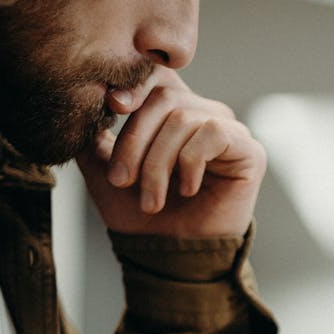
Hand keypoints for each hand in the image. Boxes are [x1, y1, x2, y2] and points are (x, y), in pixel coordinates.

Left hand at [75, 65, 265, 237]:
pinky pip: (213, 133)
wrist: (170, 257)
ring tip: (151, 200)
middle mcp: (203, 115)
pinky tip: (187, 190)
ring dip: (158, 162)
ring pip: (183, 118)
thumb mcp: (104, 170)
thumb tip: (84, 103)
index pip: (155, 75)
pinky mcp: (249, 150)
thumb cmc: (140, 217)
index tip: (111, 107)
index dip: (133, 85)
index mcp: (172, 113)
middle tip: (121, 181)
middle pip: (164, 97)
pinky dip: (190, 162)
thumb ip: (93, 135)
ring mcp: (228, 131)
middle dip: (136, 141)